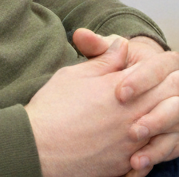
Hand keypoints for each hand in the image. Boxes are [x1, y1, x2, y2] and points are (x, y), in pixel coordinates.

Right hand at [25, 37, 176, 176]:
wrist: (42, 147)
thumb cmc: (54, 107)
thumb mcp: (74, 74)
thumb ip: (103, 60)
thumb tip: (122, 46)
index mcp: (121, 88)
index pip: (156, 72)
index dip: (161, 66)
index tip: (159, 65)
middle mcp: (134, 115)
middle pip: (170, 98)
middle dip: (173, 88)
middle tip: (171, 82)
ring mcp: (135, 142)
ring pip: (169, 128)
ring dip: (169, 117)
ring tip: (162, 111)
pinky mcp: (129, 163)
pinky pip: (156, 154)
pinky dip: (157, 145)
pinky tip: (148, 139)